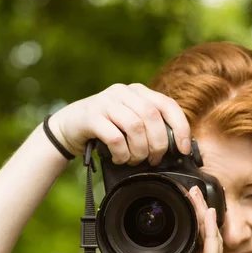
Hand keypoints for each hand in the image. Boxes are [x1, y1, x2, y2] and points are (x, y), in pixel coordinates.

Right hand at [47, 83, 190, 161]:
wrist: (68, 127)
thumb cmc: (105, 130)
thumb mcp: (130, 124)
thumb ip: (150, 128)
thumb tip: (177, 148)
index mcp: (138, 92)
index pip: (168, 105)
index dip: (180, 128)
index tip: (183, 149)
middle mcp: (123, 92)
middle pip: (152, 117)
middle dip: (158, 144)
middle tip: (153, 160)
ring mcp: (106, 102)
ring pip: (135, 127)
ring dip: (139, 151)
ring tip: (134, 160)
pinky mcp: (92, 116)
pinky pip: (115, 138)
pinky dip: (122, 154)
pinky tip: (119, 158)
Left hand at [114, 185, 222, 252]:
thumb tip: (115, 249)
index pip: (190, 243)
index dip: (188, 221)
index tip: (179, 200)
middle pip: (202, 239)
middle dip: (198, 213)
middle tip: (191, 190)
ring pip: (209, 244)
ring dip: (205, 219)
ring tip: (199, 198)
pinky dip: (211, 237)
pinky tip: (208, 219)